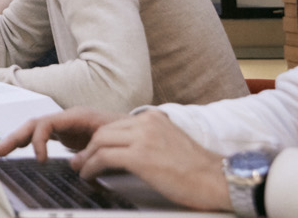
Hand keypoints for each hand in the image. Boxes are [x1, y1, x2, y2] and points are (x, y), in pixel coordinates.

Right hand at [0, 107, 127, 159]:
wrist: (138, 130)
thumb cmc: (127, 132)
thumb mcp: (113, 140)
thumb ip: (94, 151)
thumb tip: (76, 165)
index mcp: (76, 116)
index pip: (46, 123)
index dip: (38, 141)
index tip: (40, 159)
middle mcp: (67, 119)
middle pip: (34, 124)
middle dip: (16, 137)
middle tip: (0, 151)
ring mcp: (66, 126)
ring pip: (36, 129)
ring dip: (18, 139)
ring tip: (1, 151)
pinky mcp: (67, 134)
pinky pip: (43, 135)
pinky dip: (31, 143)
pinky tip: (23, 152)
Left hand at [71, 111, 230, 210]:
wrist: (217, 179)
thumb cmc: (196, 169)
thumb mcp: (168, 142)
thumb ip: (147, 140)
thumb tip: (123, 150)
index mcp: (153, 118)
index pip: (115, 124)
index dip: (98, 139)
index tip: (90, 150)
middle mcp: (147, 122)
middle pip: (103, 131)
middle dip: (88, 147)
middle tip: (80, 161)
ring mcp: (143, 138)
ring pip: (99, 142)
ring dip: (86, 158)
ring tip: (82, 169)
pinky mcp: (140, 156)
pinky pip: (103, 158)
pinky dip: (90, 167)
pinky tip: (89, 175)